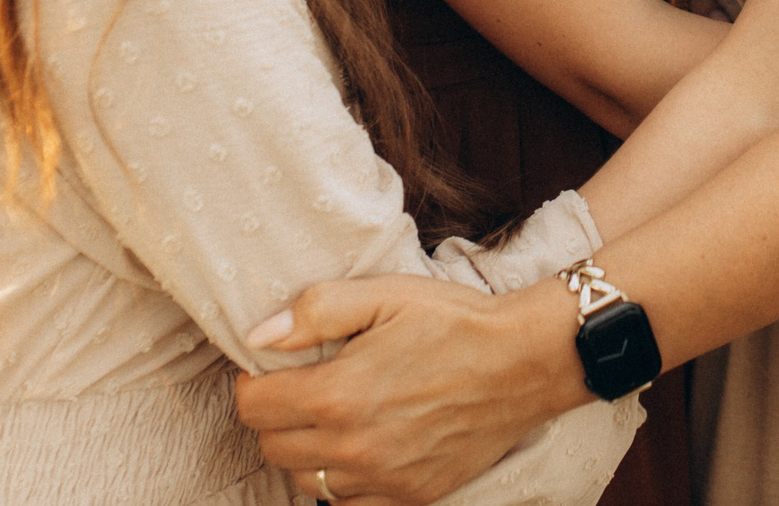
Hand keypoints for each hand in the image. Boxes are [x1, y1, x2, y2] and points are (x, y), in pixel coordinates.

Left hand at [235, 274, 582, 504]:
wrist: (525, 361)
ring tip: (331, 417)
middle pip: (272, 447)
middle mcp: (354, 447)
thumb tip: (260, 336)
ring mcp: (383, 478)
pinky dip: (342, 480)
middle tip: (302, 387)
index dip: (254, 380)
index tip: (272, 366)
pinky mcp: (411, 496)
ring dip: (305, 451)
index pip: (254, 406)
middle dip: (275, 415)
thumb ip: (316, 311)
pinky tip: (360, 447)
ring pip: (304, 481)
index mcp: (339, 394)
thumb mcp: (385, 293)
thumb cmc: (454, 321)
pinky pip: (348, 504)